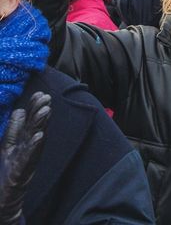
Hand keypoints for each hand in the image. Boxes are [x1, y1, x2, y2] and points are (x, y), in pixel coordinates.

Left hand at [0, 92, 50, 224]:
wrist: (3, 198)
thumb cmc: (6, 171)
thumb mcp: (7, 146)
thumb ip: (13, 129)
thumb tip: (19, 111)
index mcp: (22, 141)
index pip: (29, 121)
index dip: (33, 107)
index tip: (40, 93)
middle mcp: (27, 148)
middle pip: (34, 127)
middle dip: (40, 112)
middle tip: (46, 97)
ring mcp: (26, 159)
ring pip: (35, 139)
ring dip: (41, 124)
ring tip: (46, 110)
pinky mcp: (21, 171)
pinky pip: (29, 157)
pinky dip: (35, 146)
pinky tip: (40, 136)